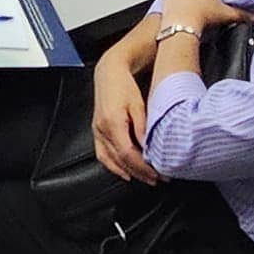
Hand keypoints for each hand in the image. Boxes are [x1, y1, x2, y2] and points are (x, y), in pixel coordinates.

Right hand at [90, 59, 158, 185]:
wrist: (109, 73)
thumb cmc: (124, 85)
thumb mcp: (138, 104)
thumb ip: (142, 127)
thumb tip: (149, 147)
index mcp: (112, 122)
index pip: (127, 153)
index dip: (143, 167)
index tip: (157, 173)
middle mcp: (102, 130)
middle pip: (120, 160)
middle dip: (140, 173)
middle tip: (157, 179)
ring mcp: (97, 132)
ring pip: (110, 161)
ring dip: (128, 172)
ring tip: (145, 178)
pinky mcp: (96, 132)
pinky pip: (102, 155)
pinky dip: (114, 167)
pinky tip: (125, 172)